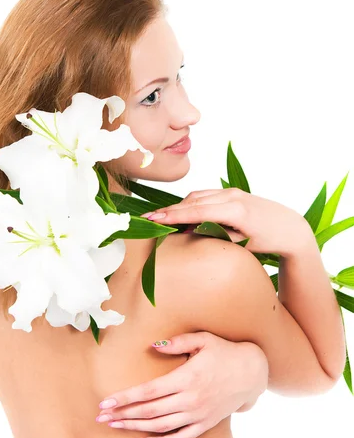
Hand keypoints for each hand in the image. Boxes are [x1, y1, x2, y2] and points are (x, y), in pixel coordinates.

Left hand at [96, 331, 268, 437]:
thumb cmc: (224, 351)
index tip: (107, 401)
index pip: (149, 391)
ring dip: (135, 428)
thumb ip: (177, 342)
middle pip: (150, 411)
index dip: (126, 397)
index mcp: (187, 377)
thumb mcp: (202, 339)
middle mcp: (191, 399)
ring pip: (161, 426)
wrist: (252, 372)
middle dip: (123, 415)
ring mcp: (198, 414)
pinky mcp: (205, 424)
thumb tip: (152, 345)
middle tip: (101, 417)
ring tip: (115, 427)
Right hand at [141, 187, 313, 257]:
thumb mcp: (243, 245)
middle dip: (169, 210)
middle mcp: (232, 196)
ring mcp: (232, 191)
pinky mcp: (232, 192)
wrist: (290, 227)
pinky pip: (206, 195)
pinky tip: (182, 213)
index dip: (173, 216)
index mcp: (235, 210)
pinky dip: (191, 203)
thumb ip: (217, 236)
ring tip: (161, 218)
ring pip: (197, 196)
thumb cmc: (268, 240)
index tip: (153, 219)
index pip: (196, 211)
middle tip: (148, 219)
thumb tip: (192, 232)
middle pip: (192, 200)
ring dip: (179, 206)